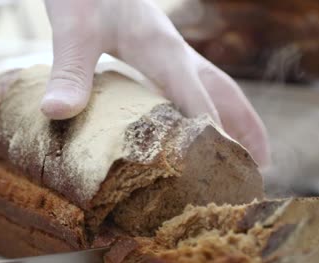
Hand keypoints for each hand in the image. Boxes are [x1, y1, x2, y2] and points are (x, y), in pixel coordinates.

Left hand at [41, 0, 269, 168]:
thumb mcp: (73, 31)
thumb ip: (69, 71)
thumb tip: (57, 112)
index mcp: (162, 51)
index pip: (196, 101)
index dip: (212, 139)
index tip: (224, 175)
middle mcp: (176, 52)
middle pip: (224, 94)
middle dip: (245, 130)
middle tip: (261, 168)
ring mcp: (171, 50)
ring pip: (216, 87)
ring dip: (237, 118)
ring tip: (250, 153)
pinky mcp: (160, 51)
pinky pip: (195, 82)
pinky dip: (208, 106)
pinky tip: (197, 121)